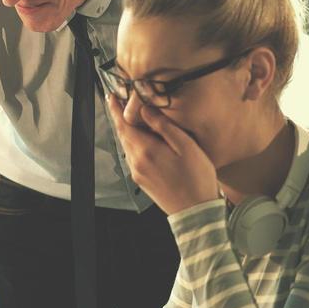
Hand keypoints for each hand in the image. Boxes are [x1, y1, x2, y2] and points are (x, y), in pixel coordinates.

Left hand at [108, 95, 219, 214]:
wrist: (196, 211)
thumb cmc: (196, 178)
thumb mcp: (186, 146)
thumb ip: (164, 126)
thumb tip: (146, 110)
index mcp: (146, 151)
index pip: (123, 124)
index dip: (116, 109)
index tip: (112, 96)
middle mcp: (136, 162)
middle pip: (123, 134)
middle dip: (122, 118)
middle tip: (122, 102)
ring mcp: (138, 173)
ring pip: (128, 145)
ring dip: (129, 131)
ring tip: (138, 119)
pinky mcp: (142, 181)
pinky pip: (133, 157)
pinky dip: (135, 144)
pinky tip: (147, 141)